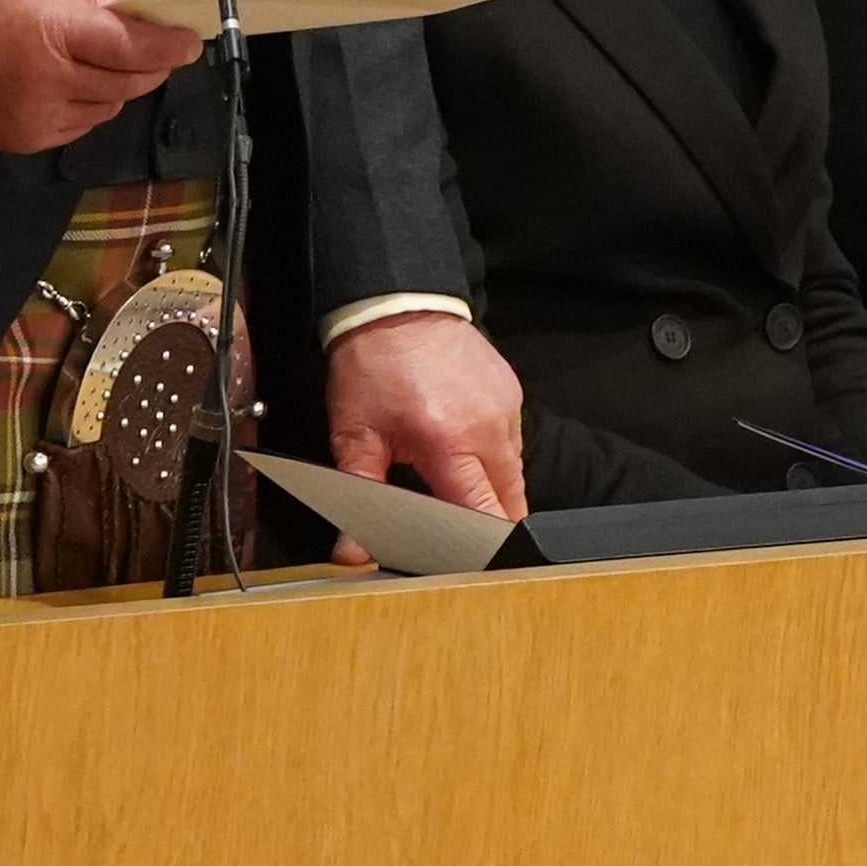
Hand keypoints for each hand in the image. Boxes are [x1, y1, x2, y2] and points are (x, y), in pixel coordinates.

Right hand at [0, 0, 198, 153]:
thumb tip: (135, 18)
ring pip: (111, 106)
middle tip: (156, 47)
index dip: (168, 46)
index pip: (131, 47)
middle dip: (151, 63)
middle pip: (130, 81)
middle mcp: (50, 79)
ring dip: (117, 84)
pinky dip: (89, 104)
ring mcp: (41, 116)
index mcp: (53, 29)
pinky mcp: (30, 139)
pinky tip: (68, 83)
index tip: (189, 40)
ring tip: (96, 60)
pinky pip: (84, 125)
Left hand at [328, 313, 521, 533]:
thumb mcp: (355, 434)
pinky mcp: (512, 396)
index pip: (484, 514)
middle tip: (461, 533)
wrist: (397, 304)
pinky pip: (512, 443)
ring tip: (457, 481)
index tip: (467, 560)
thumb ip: (360, 494)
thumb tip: (351, 549)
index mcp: (448, 442)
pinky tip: (464, 447)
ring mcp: (506, 410)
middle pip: (510, 503)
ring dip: (492, 489)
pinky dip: (493, 456)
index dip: (479, 547)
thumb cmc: (373, 366)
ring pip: (515, 475)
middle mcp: (487, 428)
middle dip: (491, 524)